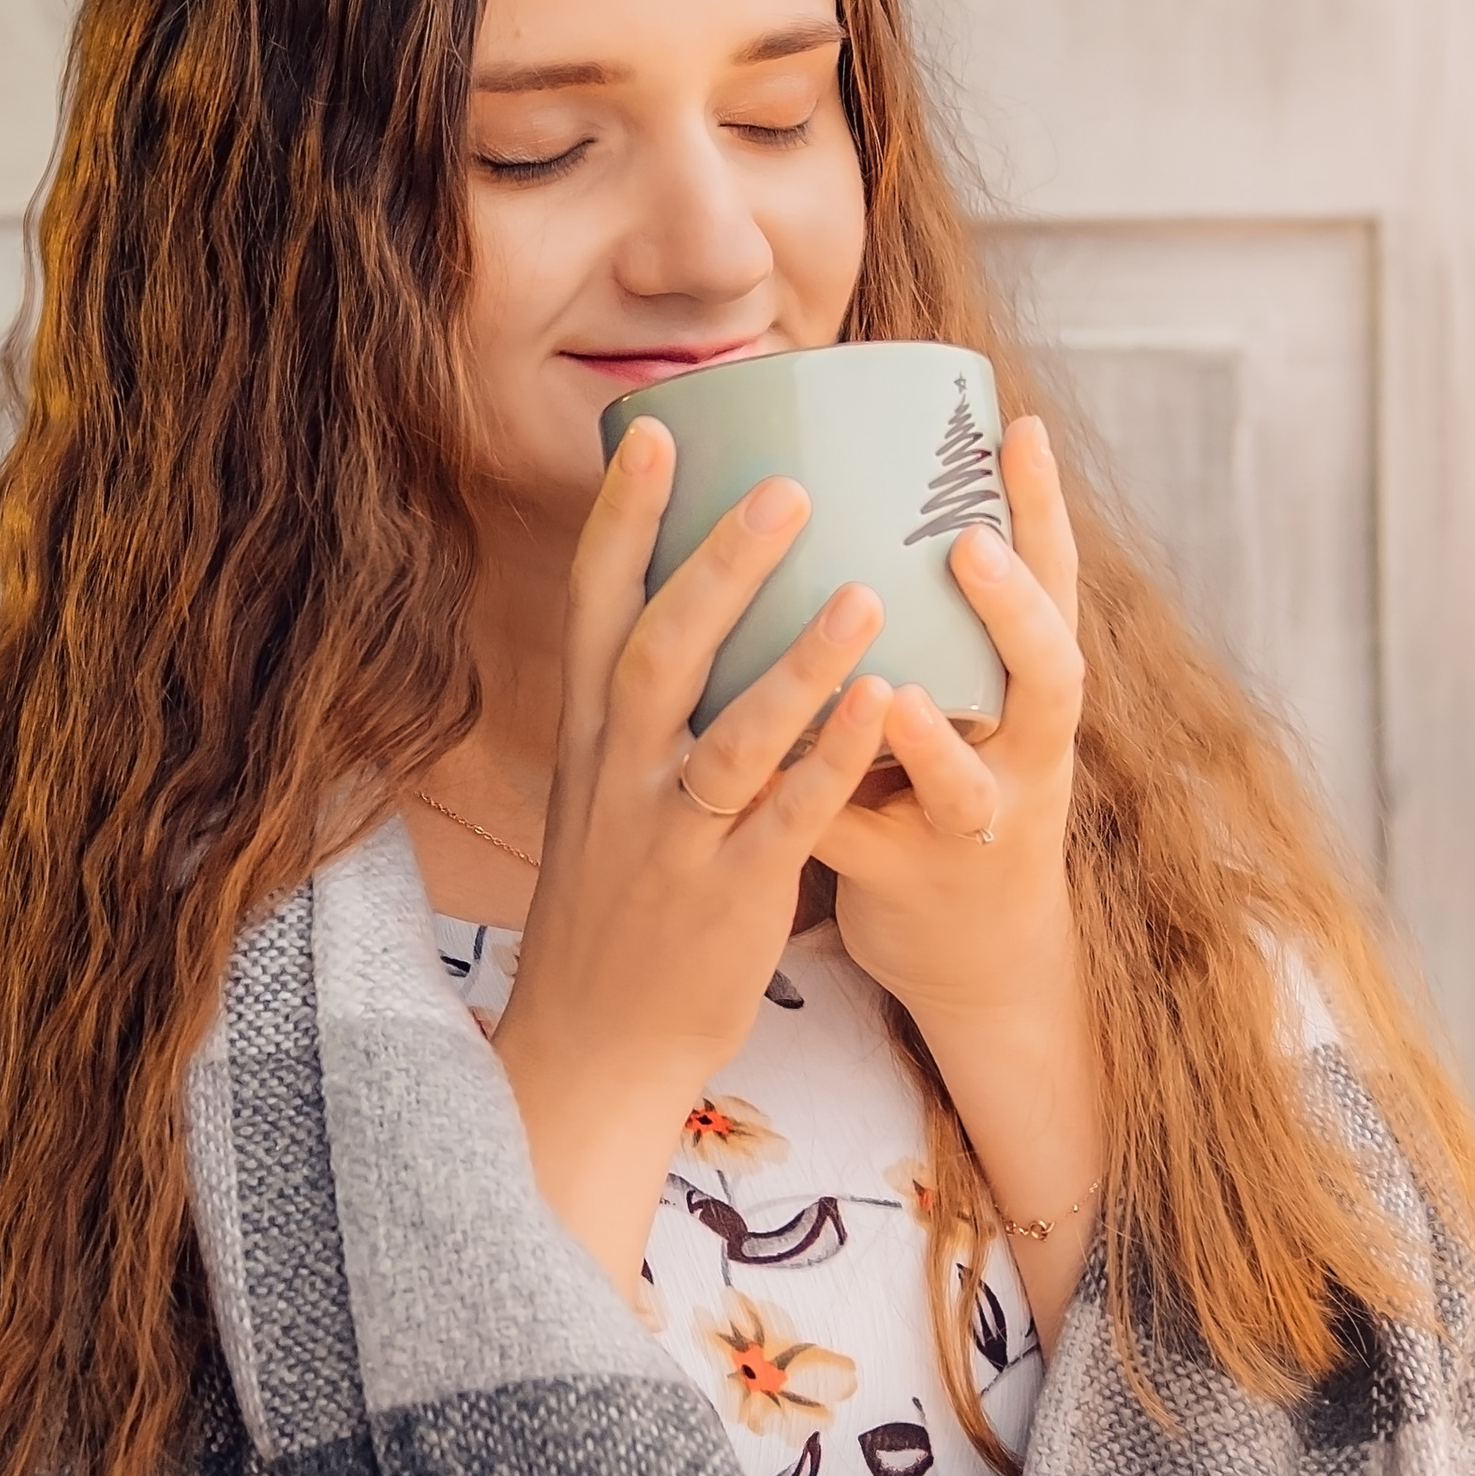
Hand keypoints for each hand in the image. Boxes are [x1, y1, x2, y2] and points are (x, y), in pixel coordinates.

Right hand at [491, 416, 892, 1291]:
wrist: (594, 1045)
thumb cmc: (618, 906)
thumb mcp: (605, 793)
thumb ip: (644, 708)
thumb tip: (686, 602)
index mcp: (591, 739)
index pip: (595, 607)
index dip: (623, 517)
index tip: (658, 430)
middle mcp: (620, 776)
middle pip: (659, 648)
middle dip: (717, 564)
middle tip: (784, 484)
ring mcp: (672, 839)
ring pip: (731, 732)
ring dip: (799, 660)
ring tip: (867, 590)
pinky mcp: (730, 898)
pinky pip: (787, 820)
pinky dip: (832, 760)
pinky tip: (882, 709)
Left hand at [817, 415, 1103, 1348]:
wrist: (970, 958)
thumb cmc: (935, 795)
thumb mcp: (947, 701)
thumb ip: (913, 624)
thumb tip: (836, 492)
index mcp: (1026, 695)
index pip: (1051, 587)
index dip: (1042, 512)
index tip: (1016, 424)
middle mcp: (1026, 758)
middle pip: (1051, 676)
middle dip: (1017, 609)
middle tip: (969, 542)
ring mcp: (984, 831)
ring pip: (976, 783)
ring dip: (935, 736)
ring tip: (893, 687)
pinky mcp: (924, 891)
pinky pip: (883, 851)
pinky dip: (848, 818)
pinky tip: (806, 794)